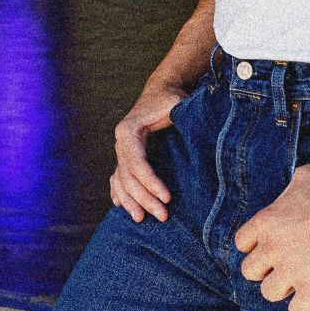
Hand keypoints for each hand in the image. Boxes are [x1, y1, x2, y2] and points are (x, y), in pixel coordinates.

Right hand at [110, 81, 186, 222]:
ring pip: (121, 181)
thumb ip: (179, 116)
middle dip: (144, 198)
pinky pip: (118, 178)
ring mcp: (121, 149)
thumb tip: (192, 132)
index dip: (150, 182)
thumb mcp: (176, 103)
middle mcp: (121, 141)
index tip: (167, 197)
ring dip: (131, 202)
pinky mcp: (126, 154)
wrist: (161, 90)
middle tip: (162, 216)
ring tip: (141, 220)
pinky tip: (121, 207)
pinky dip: (119, 193)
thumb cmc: (171, 98)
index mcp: (128, 130)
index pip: (136, 163)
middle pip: (128, 177)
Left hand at [234, 165, 309, 310]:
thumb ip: (290, 188)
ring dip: (284, 288)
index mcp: (267, 222)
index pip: (241, 244)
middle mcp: (273, 248)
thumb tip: (289, 190)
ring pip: (269, 293)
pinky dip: (305, 305)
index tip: (273, 247)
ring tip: (302, 279)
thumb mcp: (307, 176)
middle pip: (250, 272)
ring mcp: (292, 272)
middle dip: (267, 269)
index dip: (257, 247)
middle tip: (287, 264)